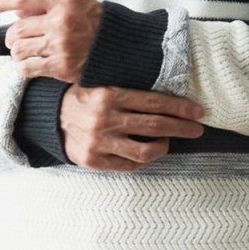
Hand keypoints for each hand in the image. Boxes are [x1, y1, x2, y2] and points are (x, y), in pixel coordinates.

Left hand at [0, 0, 102, 81]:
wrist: (122, 46)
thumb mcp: (73, 3)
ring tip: (25, 51)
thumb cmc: (94, 22)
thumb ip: (45, 5)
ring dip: (16, 51)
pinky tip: (29, 64)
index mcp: (62, 1)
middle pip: (16, 29)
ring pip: (18, 49)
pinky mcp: (61, 67)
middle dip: (11, 36)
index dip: (0, 2)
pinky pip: (27, 68)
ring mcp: (60, 46)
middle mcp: (60, 22)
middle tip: (16, 39)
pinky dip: (23, 66)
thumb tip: (15, 13)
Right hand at [58, 85, 206, 169]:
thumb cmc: (83, 99)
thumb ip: (129, 91)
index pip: (154, 102)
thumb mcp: (102, 85)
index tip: (198, 111)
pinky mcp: (94, 161)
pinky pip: (129, 165)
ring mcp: (99, 143)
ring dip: (163, 147)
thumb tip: (169, 97)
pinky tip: (149, 152)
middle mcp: (105, 119)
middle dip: (182, 128)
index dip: (181, 108)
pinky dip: (143, 160)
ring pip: (145, 151)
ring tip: (168, 142)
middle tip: (197, 129)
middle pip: (155, 126)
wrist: (50, 118)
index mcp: (109, 95)